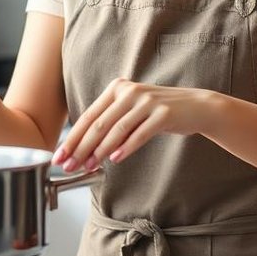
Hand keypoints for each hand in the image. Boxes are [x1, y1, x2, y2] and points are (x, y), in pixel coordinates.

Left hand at [52, 78, 218, 170]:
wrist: (196, 106)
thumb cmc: (159, 112)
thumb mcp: (132, 110)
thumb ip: (110, 122)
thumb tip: (84, 150)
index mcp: (117, 88)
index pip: (88, 116)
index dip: (72, 138)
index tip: (60, 156)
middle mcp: (130, 91)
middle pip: (98, 123)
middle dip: (80, 148)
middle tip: (68, 166)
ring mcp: (147, 101)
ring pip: (116, 129)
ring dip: (99, 151)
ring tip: (89, 167)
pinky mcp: (163, 114)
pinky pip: (140, 133)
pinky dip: (126, 147)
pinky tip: (115, 159)